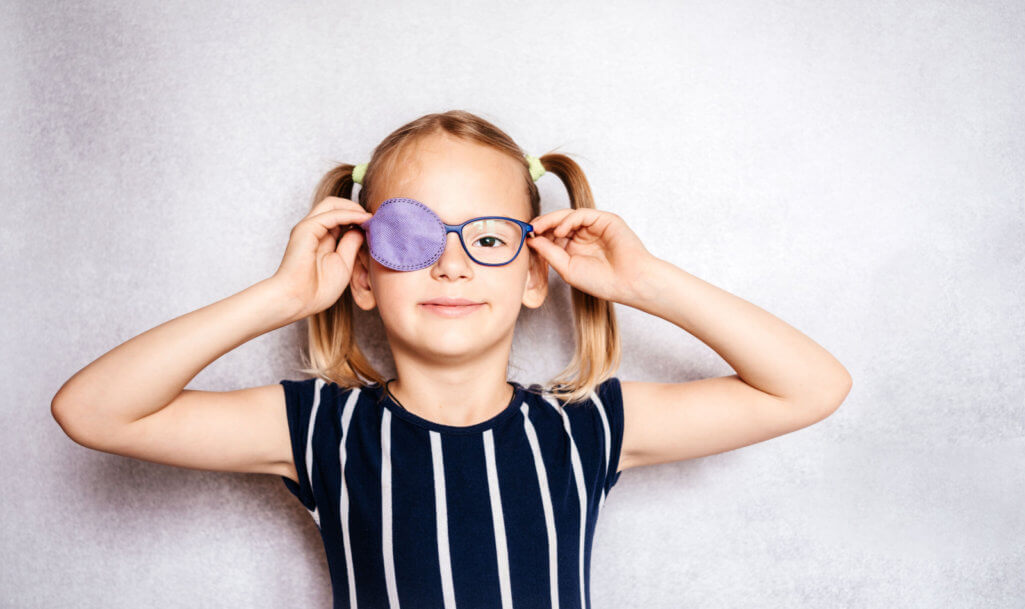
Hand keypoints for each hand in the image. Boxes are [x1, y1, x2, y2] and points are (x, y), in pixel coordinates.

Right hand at [269, 197, 372, 317]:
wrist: (297, 300)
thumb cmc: (318, 290)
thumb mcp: (344, 264)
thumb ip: (351, 244)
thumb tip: (361, 228)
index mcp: (321, 238)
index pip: (340, 218)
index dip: (357, 218)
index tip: (375, 225)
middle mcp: (313, 230)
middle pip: (335, 206)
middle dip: (356, 208)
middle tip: (374, 218)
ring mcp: (309, 227)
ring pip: (332, 204)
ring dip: (354, 207)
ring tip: (370, 217)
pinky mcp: (307, 228)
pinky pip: (332, 214)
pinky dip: (349, 213)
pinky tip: (363, 219)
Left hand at [526, 208, 655, 302]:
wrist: (628, 282)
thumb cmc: (603, 281)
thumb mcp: (567, 269)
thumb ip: (550, 253)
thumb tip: (532, 240)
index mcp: (574, 249)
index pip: (552, 236)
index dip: (539, 235)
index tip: (525, 238)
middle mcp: (583, 236)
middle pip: (557, 223)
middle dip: (542, 225)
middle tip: (529, 229)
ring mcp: (594, 227)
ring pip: (567, 216)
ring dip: (551, 220)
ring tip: (539, 228)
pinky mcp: (604, 220)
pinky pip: (581, 214)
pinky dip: (568, 220)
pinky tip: (560, 231)